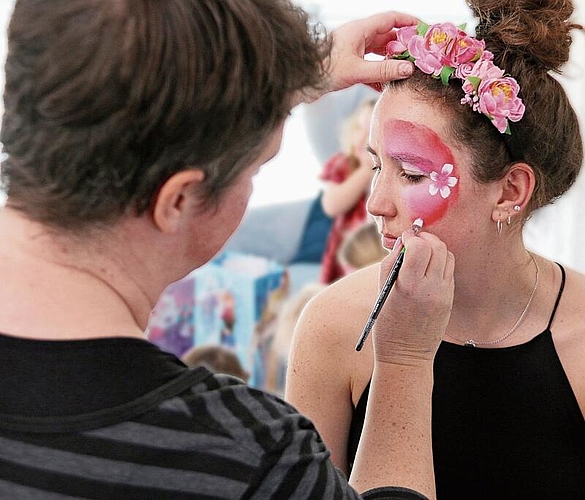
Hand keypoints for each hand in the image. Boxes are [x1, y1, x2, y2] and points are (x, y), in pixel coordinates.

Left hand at [301, 11, 417, 103]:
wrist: (302, 81)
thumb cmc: (324, 71)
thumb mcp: (357, 71)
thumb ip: (383, 71)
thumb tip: (408, 69)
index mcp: (360, 30)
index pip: (391, 18)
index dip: (409, 22)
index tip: (424, 30)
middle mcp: (357, 37)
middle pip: (387, 36)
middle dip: (403, 46)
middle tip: (419, 56)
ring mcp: (353, 51)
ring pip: (379, 53)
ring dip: (391, 63)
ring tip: (405, 73)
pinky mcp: (348, 65)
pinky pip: (369, 68)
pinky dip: (378, 76)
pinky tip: (385, 87)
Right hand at [372, 230, 454, 365]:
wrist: (406, 355)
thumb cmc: (387, 323)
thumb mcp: (382, 290)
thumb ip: (392, 262)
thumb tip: (403, 242)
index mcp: (409, 286)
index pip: (419, 247)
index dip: (411, 237)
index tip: (404, 238)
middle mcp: (431, 288)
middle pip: (437, 247)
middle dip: (425, 238)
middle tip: (414, 241)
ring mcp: (444, 294)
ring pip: (447, 255)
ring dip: (434, 248)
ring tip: (421, 254)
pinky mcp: (450, 298)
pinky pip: (449, 270)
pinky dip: (439, 262)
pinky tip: (427, 268)